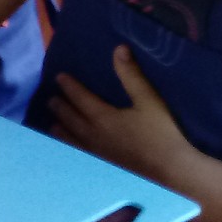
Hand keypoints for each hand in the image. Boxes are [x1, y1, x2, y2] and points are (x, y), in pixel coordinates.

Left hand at [49, 45, 195, 186]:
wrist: (170, 172)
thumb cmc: (161, 134)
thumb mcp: (149, 101)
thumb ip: (132, 75)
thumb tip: (119, 49)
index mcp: (103, 118)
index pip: (80, 98)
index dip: (69, 86)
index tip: (59, 77)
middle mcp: (93, 135)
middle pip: (71, 119)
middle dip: (60, 107)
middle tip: (50, 99)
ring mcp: (96, 155)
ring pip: (71, 140)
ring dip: (60, 129)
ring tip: (52, 125)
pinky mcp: (102, 169)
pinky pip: (78, 156)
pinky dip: (69, 149)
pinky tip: (70, 151)